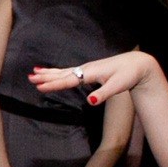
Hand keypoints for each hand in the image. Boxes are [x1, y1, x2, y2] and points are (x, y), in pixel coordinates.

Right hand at [30, 51, 152, 104]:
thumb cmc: (129, 75)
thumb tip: (91, 102)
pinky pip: (69, 71)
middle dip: (46, 77)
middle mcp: (86, 69)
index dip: (53, 84)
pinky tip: (54, 73)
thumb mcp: (118, 86)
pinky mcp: (89, 71)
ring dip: (49, 73)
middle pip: (62, 73)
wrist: (138, 64)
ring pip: (64, 71)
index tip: (39, 87)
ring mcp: (87, 69)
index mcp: (90, 72)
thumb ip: (104, 94)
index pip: (68, 80)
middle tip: (29, 78)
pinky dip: (58, 72)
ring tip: (34, 73)